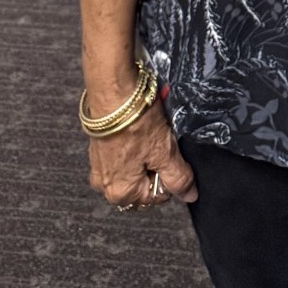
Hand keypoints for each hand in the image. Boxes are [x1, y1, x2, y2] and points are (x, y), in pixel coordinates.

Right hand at [85, 95, 196, 210]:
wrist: (112, 92)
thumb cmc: (135, 122)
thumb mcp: (165, 153)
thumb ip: (178, 178)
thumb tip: (189, 195)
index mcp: (120, 194)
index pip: (158, 195)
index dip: (170, 174)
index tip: (171, 154)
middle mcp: (105, 186)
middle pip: (144, 183)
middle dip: (157, 164)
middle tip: (160, 142)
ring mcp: (99, 167)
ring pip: (135, 167)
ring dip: (147, 152)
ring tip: (151, 132)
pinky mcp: (98, 149)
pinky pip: (124, 153)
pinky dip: (135, 143)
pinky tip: (140, 127)